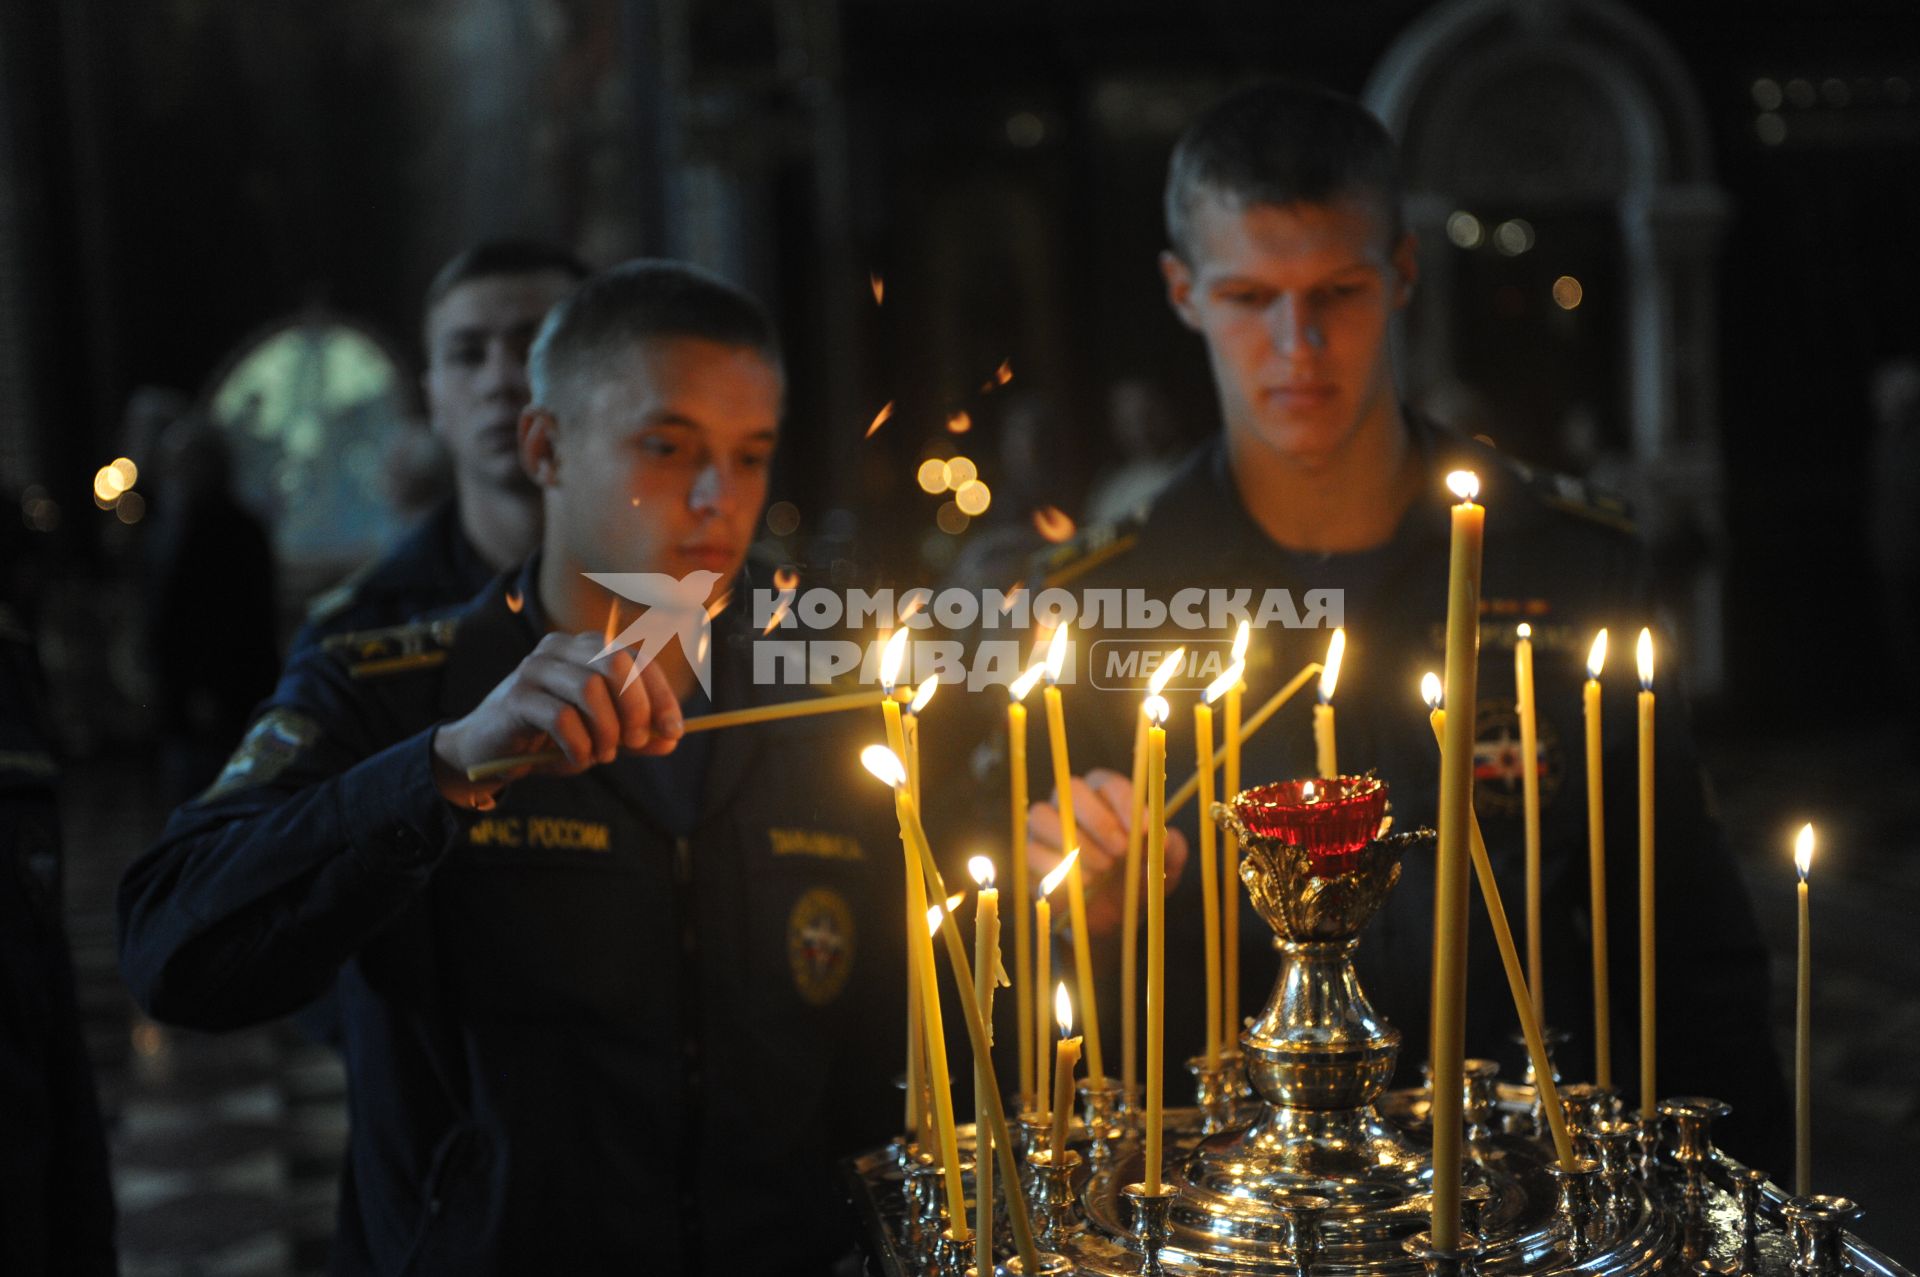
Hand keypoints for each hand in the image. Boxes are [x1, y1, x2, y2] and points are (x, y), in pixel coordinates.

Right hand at [431, 630, 681, 803]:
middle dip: (636, 709)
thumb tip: (672, 739)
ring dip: (606, 731)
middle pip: (616, 664)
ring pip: (589, 689)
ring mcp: (535, 668)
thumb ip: (637, 736)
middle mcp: (561, 648)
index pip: (637, 660)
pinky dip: (579, 744)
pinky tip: (578, 758)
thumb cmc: (550, 738)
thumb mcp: (602, 737)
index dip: (661, 696)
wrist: (488, 752)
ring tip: (602, 755)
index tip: (674, 731)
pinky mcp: (516, 696)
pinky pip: (560, 717)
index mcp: (586, 648)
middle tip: (635, 743)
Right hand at [1027, 767, 1188, 936]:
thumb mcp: (1165, 868)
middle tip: (1122, 850)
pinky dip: (1056, 866)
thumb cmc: (1139, 881)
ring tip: (1104, 870)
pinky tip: (1085, 883)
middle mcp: (1071, 804)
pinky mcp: (1031, 857)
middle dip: (1099, 819)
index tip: (1144, 829)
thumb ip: (1171, 849)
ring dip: (1076, 842)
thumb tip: (1162, 838)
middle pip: (1072, 789)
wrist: (1113, 921)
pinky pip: (1030, 850)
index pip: (1109, 783)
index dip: (1126, 802)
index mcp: (1106, 796)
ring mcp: (1046, 829)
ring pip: (1043, 815)